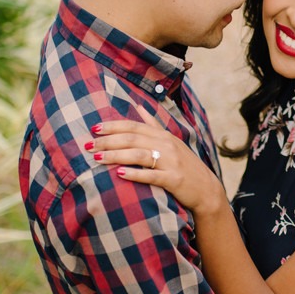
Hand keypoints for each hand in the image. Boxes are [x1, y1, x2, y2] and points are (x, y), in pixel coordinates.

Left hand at [88, 119, 227, 215]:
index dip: (113, 126)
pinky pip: (152, 175)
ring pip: (139, 155)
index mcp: (163, 135)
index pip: (134, 126)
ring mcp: (171, 162)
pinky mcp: (174, 179)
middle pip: (133, 139)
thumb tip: (139, 106)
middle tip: (88, 145)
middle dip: (108, 141)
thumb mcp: (171, 141)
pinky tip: (119, 174)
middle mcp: (167, 145)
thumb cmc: (184, 164)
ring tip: (97, 158)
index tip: (94, 128)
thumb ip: (153, 124)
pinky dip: (135, 174)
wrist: (206, 188)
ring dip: (116, 155)